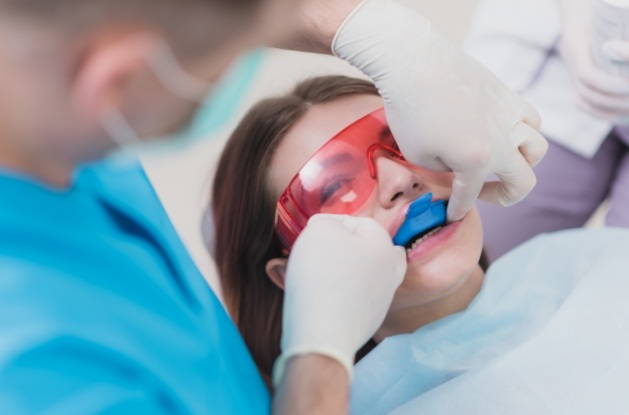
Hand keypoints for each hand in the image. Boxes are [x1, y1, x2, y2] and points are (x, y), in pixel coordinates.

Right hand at [273, 214, 406, 385]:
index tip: (310, 231)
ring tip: (310, 274)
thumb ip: (325, 222)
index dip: (331, 223)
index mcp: (385, 246)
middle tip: (318, 251)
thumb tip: (326, 230)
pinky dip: (335, 295)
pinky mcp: (366, 323)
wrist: (323, 332)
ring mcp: (380, 301)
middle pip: (367, 251)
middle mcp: (389, 273)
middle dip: (342, 249)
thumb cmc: (322, 275)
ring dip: (337, 272)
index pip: (359, 223)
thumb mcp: (319, 230)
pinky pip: (350, 300)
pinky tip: (315, 297)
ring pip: (359, 277)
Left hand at [333, 0, 547, 220]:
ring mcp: (510, 116)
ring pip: (537, 149)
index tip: (450, 216)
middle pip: (524, 182)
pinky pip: (531, 119)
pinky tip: (504, 132)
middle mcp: (503, 142)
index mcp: (478, 162)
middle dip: (505, 197)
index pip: (470, 196)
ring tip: (501, 163)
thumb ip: (444, 171)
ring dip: (522, 163)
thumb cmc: (410, 112)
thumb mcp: (418, 156)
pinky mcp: (508, 95)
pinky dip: (524, 132)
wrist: (415, 63)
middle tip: (484, 194)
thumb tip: (456, 170)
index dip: (457, 209)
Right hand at [560, 7, 628, 122]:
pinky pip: (584, 104)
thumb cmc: (603, 13)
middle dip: (614, 100)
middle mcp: (570, 62)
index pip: (588, 74)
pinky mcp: (577, 82)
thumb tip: (616, 50)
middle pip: (587, 92)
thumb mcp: (608, 17)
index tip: (628, 84)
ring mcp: (571, 73)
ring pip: (585, 101)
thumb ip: (623, 41)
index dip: (608, 84)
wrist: (582, 15)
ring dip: (610, 109)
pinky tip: (622, 116)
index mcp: (575, 44)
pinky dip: (602, 113)